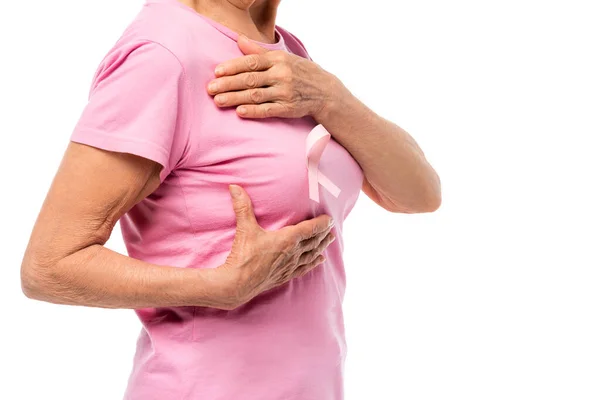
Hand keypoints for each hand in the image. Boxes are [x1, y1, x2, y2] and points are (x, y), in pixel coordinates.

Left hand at [207, 34, 339, 119]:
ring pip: (255, 96)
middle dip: (228, 84)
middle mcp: (281, 75)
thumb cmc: (299, 72)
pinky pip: (267, 110)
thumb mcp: (283, 58)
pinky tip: (239, 112)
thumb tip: (238, 39)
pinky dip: (253, 111)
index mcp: (278, 60)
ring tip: (218, 101)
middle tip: (210, 89)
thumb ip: (259, 51)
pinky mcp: (288, 109)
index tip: (217, 71)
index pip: (252, 62)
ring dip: (235, 98)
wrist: (325, 91)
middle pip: (250, 79)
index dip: (233, 67)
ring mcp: (285, 93)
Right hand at [213, 184, 335, 309]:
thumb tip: (234, 187)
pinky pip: (304, 268)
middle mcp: (293, 252)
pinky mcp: (285, 276)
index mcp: (287, 239)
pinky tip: (320, 260)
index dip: (322, 223)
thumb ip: (242, 206)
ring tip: (330, 240)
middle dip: (324, 233)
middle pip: (314, 241)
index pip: (310, 229)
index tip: (330, 218)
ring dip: (322, 246)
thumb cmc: (244, 256)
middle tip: (332, 227)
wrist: (238, 284)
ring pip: (312, 254)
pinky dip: (314, 263)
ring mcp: (290, 266)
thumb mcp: (245, 228)